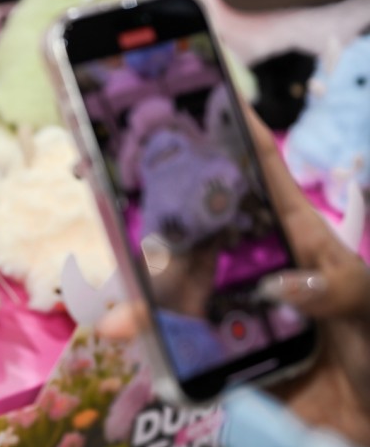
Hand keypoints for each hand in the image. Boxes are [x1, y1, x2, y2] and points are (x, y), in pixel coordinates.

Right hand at [98, 106, 369, 446]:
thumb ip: (340, 290)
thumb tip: (278, 285)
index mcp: (295, 237)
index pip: (262, 174)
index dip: (234, 132)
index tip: (199, 93)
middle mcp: (255, 265)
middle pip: (200, 231)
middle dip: (157, 213)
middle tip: (108, 189)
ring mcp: (234, 308)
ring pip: (179, 289)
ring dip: (145, 295)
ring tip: (118, 310)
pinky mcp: (222, 353)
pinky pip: (181, 343)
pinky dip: (152, 341)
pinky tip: (127, 337)